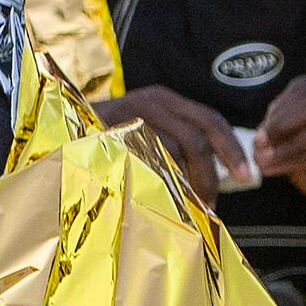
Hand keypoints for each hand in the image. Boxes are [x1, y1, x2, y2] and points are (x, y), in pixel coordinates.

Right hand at [93, 86, 250, 204]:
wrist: (58, 130)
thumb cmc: (109, 139)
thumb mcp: (149, 135)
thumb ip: (179, 148)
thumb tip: (216, 181)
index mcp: (167, 101)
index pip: (211, 120)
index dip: (232, 149)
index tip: (247, 176)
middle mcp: (153, 101)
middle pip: (199, 135)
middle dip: (214, 171)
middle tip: (215, 201)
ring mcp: (132, 112)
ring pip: (175, 147)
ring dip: (187, 181)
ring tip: (188, 204)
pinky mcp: (113, 128)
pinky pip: (147, 155)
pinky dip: (161, 178)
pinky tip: (161, 195)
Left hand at [257, 78, 305, 284]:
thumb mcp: (305, 150)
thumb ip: (286, 139)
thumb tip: (257, 139)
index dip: (280, 105)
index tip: (260, 130)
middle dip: (282, 122)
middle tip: (258, 142)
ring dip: (289, 144)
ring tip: (264, 161)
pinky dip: (301, 160)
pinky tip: (282, 170)